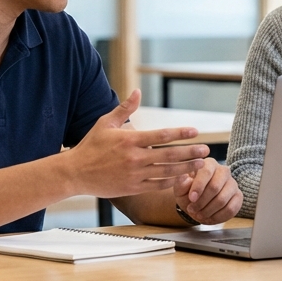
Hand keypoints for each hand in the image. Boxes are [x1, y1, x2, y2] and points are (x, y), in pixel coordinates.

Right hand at [65, 90, 210, 198]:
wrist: (75, 173)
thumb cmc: (90, 146)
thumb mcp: (105, 123)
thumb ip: (124, 109)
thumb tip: (137, 92)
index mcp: (129, 140)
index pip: (161, 135)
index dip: (180, 133)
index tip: (195, 132)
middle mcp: (134, 158)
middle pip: (169, 155)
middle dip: (190, 152)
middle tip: (206, 150)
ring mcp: (135, 175)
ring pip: (167, 172)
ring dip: (186, 168)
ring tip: (200, 164)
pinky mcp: (132, 188)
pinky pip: (157, 186)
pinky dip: (172, 182)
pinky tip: (183, 178)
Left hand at [174, 158, 242, 224]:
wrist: (197, 203)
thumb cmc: (188, 192)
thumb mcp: (180, 188)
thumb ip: (181, 183)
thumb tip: (183, 177)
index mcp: (209, 163)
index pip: (206, 171)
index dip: (199, 186)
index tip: (191, 198)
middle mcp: (223, 171)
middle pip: (215, 187)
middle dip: (202, 202)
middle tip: (192, 210)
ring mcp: (233, 184)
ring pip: (222, 200)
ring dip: (208, 211)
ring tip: (198, 215)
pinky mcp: (238, 197)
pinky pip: (231, 209)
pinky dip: (218, 217)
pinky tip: (209, 218)